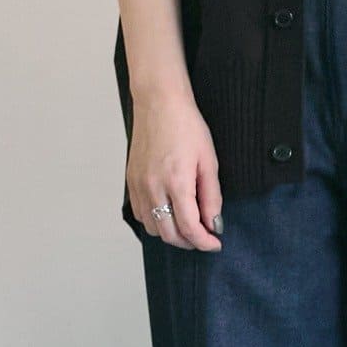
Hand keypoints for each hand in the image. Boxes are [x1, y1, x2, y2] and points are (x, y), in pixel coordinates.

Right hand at [126, 85, 222, 249]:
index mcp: (176, 182)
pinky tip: (168, 213)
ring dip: (171, 233)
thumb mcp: (208, 161)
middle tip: (204, 238)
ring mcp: (139, 185)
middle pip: (168, 234)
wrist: (158, 103)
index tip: (215, 244)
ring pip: (152, 227)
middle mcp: (153, 187)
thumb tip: (213, 224)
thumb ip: (211, 196)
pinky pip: (140, 213)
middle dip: (189, 242)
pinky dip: (155, 221)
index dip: (204, 242)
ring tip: (187, 225)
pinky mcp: (131, 181)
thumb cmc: (186, 126)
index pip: (189, 227)